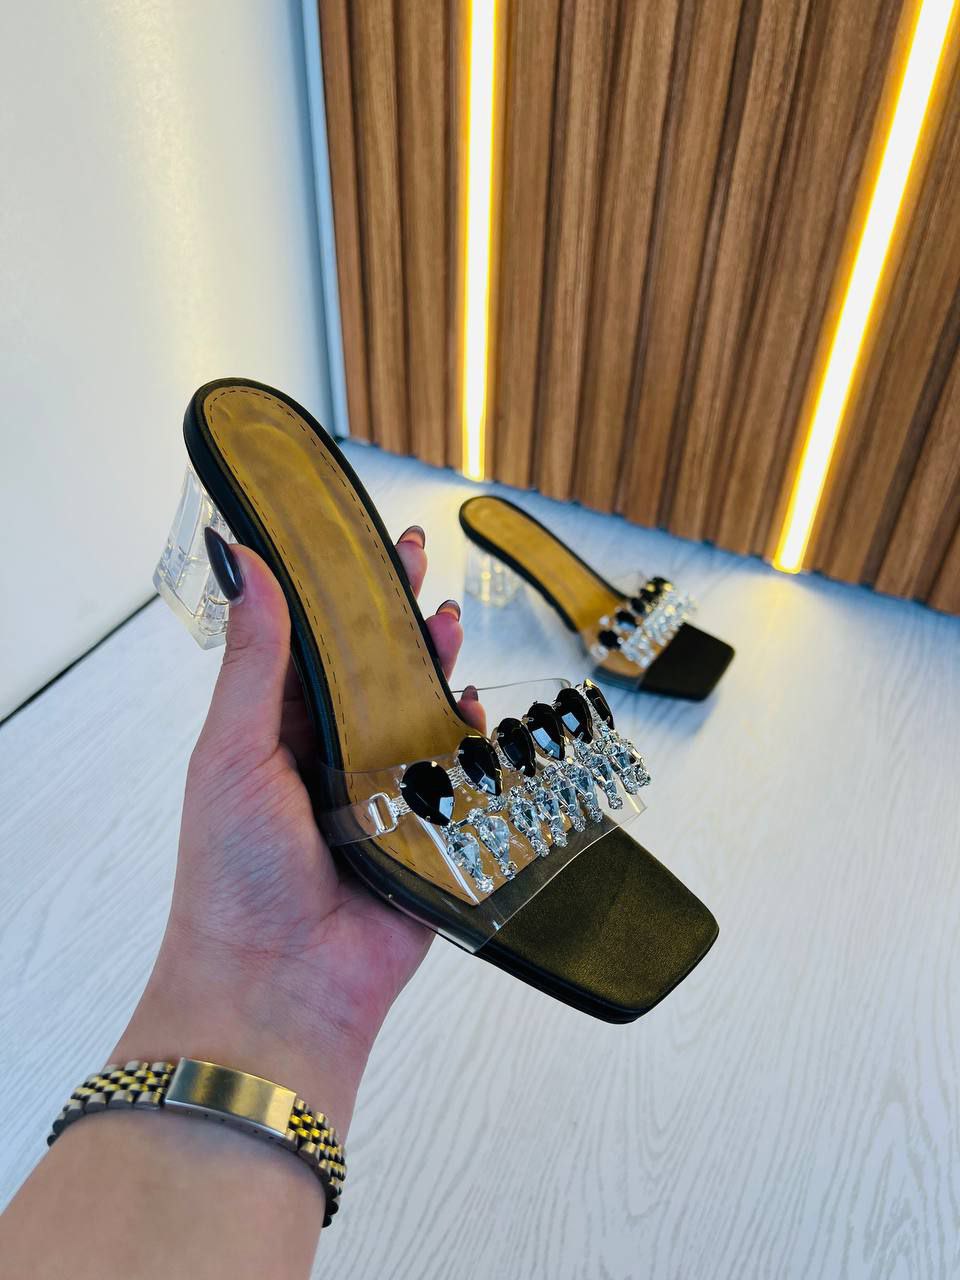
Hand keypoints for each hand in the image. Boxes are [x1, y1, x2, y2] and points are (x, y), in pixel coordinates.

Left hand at [115, 526, 481, 1131]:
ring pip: (416, 715)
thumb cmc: (235, 873)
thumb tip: (245, 562)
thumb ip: (255, 660)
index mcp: (274, 735)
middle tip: (413, 556)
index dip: (334, 593)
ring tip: (444, 619)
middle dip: (393, 616)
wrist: (279, 988)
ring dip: (432, 666)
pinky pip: (455, 777)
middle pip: (371, 671)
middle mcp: (326, 759)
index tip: (355, 540)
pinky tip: (471, 707)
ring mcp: (378, 797)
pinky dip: (466, 741)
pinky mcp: (424, 835)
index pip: (310, 645)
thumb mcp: (234, 751)